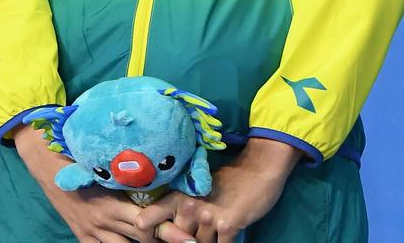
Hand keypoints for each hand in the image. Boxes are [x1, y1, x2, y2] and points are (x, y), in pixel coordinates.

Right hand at [12, 123, 194, 242]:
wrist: (50, 169)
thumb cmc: (83, 160)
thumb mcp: (107, 168)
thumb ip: (130, 175)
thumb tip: (160, 167)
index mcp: (112, 205)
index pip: (145, 224)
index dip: (166, 231)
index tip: (186, 235)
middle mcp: (105, 223)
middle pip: (140, 239)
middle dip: (162, 240)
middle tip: (186, 240)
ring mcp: (94, 234)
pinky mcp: (83, 240)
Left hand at [135, 138, 302, 242]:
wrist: (258, 169)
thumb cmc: (228, 180)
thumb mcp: (200, 189)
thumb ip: (184, 207)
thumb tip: (170, 230)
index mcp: (179, 195)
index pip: (148, 218)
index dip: (145, 234)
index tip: (152, 240)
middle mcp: (190, 206)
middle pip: (175, 240)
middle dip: (184, 241)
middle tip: (199, 229)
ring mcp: (208, 216)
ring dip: (207, 242)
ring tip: (215, 229)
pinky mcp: (228, 226)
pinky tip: (227, 236)